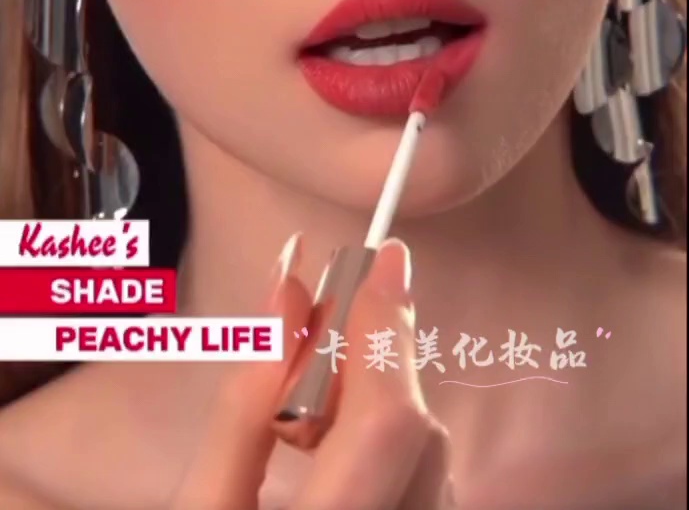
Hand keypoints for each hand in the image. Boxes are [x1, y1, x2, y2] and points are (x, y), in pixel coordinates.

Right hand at [172, 236, 454, 508]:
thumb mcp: (200, 507)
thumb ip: (243, 404)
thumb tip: (290, 285)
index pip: (384, 422)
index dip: (384, 331)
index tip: (383, 257)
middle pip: (420, 433)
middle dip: (376, 366)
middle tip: (320, 333)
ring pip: (435, 459)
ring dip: (384, 408)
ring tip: (310, 413)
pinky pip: (431, 485)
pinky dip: (394, 447)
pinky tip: (339, 448)